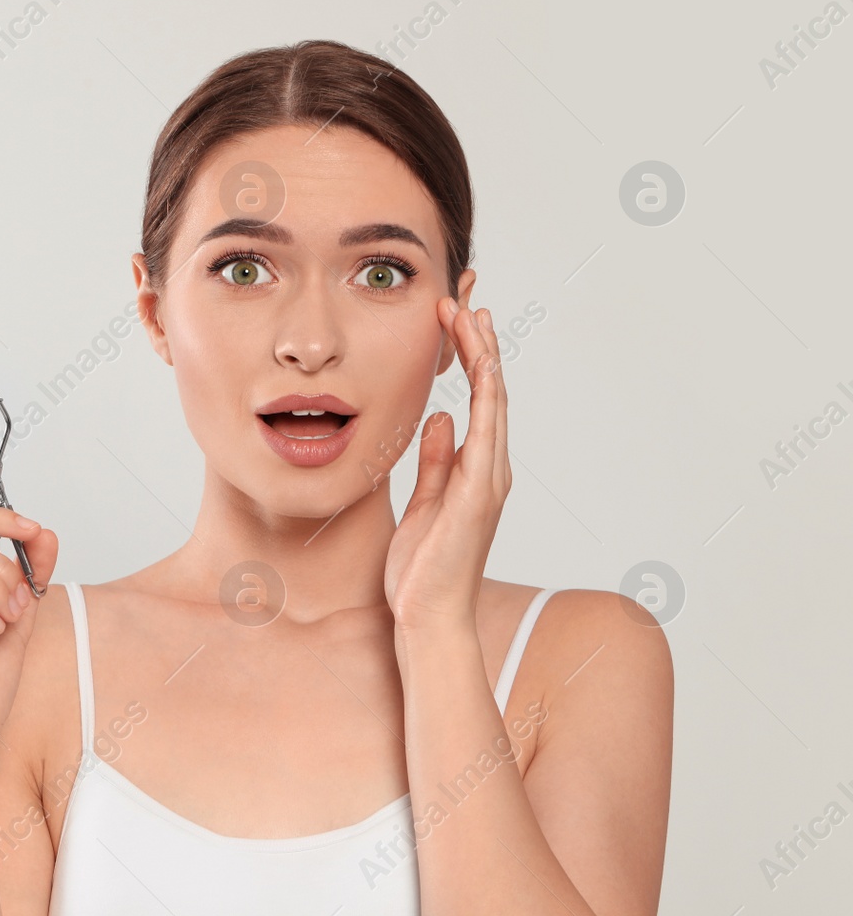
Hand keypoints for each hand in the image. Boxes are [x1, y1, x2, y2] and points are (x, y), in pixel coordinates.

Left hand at [383, 298, 510, 630]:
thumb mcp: (422, 501)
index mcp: (475, 468)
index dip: (469, 355)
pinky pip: (486, 436)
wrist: (429, 617)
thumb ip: (436, 460)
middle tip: (464, 298)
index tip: (454, 317)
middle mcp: (490, 468)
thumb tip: (439, 418)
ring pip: (493, 404)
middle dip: (479, 342)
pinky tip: (480, 368)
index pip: (477, 398)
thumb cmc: (422, 569)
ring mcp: (489, 480)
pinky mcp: (479, 495)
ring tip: (471, 316)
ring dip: (483, 357)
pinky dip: (486, 399)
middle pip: (490, 390)